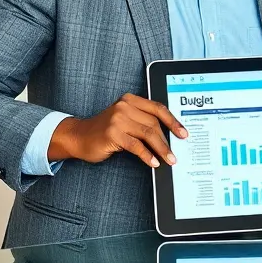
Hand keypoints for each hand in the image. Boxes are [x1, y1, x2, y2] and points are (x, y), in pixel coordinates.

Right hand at [49, 93, 186, 167]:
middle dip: (167, 140)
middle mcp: (124, 106)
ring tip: (169, 160)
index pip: (158, 108)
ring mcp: (117, 119)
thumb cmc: (104, 130)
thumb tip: (168, 136)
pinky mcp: (112, 133)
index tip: (184, 133)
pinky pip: (136, 146)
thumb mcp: (124, 119)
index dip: (173, 121)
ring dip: (161, 149)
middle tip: (175, 154)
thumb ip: (142, 121)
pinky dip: (147, 155)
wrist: (77, 136)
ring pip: (148, 134)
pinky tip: (153, 163)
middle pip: (154, 123)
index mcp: (130, 100)